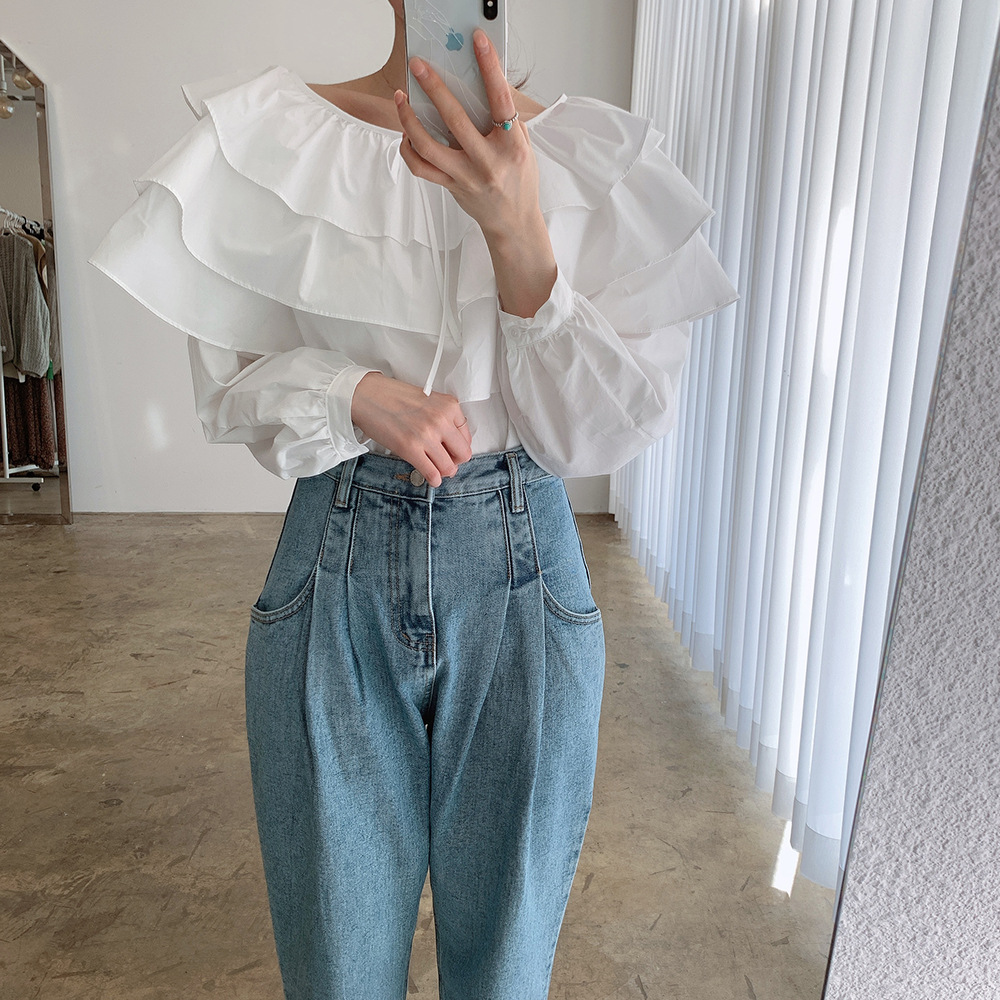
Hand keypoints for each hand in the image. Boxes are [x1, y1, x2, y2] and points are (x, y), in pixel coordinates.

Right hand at [351, 372, 471, 486]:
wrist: (366, 394)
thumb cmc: (393, 396)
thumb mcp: (428, 400)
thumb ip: (443, 418)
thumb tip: (452, 444)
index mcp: (449, 406)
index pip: (467, 437)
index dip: (459, 447)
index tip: (451, 450)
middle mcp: (441, 420)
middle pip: (463, 454)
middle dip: (455, 461)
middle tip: (445, 461)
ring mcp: (426, 435)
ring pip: (449, 467)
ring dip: (443, 472)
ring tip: (436, 469)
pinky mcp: (410, 448)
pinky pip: (432, 473)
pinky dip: (433, 480)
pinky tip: (430, 477)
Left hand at [394, 30, 558, 318]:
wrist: (514, 223)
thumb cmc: (520, 181)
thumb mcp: (523, 148)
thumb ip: (506, 121)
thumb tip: (484, 84)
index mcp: (511, 147)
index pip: (500, 101)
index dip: (490, 69)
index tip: (478, 41)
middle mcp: (488, 162)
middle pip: (455, 120)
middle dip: (434, 88)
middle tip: (419, 66)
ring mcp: (466, 177)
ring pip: (428, 145)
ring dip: (409, 119)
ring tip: (401, 98)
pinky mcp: (451, 187)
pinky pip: (421, 168)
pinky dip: (409, 149)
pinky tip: (406, 133)